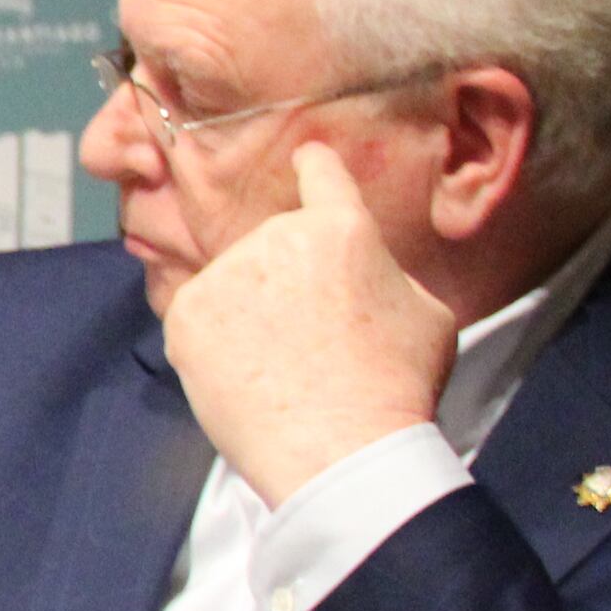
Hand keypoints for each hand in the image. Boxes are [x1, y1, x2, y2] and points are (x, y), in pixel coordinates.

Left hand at [164, 143, 457, 502]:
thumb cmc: (396, 387)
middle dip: (287, 281)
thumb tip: (364, 270)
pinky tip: (249, 376)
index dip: (314, 166)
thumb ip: (384, 273)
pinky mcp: (185, 316)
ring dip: (249, 312)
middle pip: (275, 246)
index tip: (305, 159)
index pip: (321, 173)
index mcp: (342, 227)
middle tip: (312, 339)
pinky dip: (215, 343)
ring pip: (234, 284)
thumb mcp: (426, 313)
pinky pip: (198, 317)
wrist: (340, 450)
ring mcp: (224, 274)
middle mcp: (277, 235)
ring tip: (284, 367)